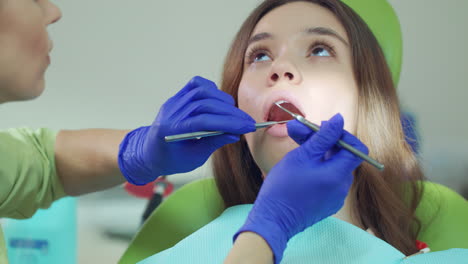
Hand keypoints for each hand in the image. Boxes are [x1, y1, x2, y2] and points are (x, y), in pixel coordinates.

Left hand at [118, 76, 254, 184]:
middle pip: (205, 104)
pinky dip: (212, 90)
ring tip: (235, 114)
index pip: (204, 122)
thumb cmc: (171, 159)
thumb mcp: (194, 158)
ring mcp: (173, 101)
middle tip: (247, 122)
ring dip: (222, 100)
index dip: (229, 123)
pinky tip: (221, 102)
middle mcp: (171, 112)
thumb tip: (235, 133)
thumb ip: (214, 143)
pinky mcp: (178, 96)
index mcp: (171, 131)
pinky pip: (196, 85)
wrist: (150, 151)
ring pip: (202, 91)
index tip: (248, 128)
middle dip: (231, 113)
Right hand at [234, 114, 367, 262]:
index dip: (341, 134)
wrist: (272, 219)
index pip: (355, 148)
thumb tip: (339, 120)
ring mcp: (336, 196)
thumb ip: (323, 137)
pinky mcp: (327, 202)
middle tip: (299, 131)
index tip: (322, 128)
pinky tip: (300, 164)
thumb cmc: (284, 187)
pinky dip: (317, 168)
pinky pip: (328, 179)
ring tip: (296, 145)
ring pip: (332, 166)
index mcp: (339, 174)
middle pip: (341, 156)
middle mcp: (342, 187)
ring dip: (318, 153)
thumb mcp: (302, 156)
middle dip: (323, 140)